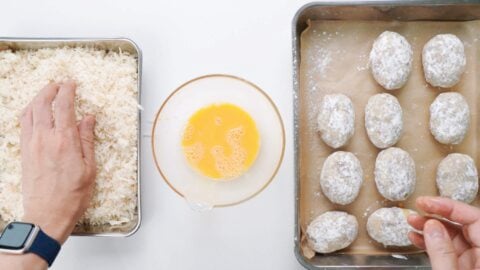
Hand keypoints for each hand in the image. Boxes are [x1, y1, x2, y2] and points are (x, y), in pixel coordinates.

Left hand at [20, 81, 95, 243]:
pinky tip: (34, 111)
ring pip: (30, 111)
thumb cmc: (72, 196)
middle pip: (43, 103)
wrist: (47, 215)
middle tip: (59, 84)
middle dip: (50, 89)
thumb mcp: (89, 168)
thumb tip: (88, 119)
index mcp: (65, 141)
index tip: (72, 84)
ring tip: (46, 93)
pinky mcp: (24, 152)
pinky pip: (23, 124)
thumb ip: (87, 140)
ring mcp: (32, 145)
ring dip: (38, 98)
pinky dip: (29, 111)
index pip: (64, 106)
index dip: (67, 91)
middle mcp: (45, 139)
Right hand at [408, 196, 479, 269]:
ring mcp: (473, 263)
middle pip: (464, 226)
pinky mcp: (461, 268)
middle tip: (418, 207)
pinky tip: (414, 237)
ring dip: (430, 227)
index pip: (476, 220)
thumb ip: (442, 253)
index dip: (451, 207)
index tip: (426, 202)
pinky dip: (430, 243)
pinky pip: (447, 251)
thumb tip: (431, 226)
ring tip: (411, 221)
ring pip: (453, 237)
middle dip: (438, 215)